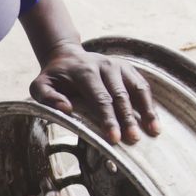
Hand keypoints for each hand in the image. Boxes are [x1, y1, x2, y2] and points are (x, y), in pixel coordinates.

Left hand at [30, 42, 159, 144]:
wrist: (66, 56)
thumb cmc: (53, 78)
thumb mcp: (40, 86)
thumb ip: (48, 97)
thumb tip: (67, 109)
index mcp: (85, 71)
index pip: (100, 98)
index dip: (108, 119)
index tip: (114, 139)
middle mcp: (105, 66)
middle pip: (120, 96)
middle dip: (128, 119)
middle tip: (134, 139)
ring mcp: (119, 66)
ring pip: (136, 89)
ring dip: (146, 110)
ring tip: (154, 131)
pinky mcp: (128, 69)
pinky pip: (142, 86)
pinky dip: (149, 103)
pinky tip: (154, 120)